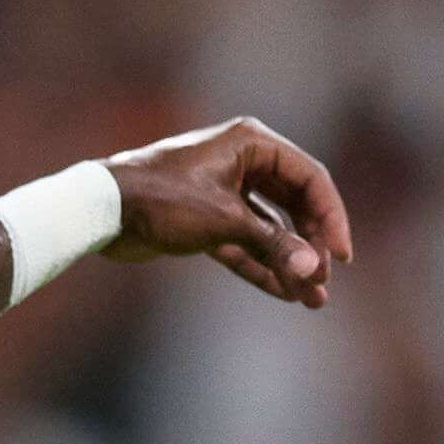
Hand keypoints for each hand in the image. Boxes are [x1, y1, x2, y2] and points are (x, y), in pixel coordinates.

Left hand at [107, 118, 353, 306]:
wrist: (103, 211)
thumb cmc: (162, 200)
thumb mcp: (225, 222)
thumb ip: (274, 245)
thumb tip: (312, 270)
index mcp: (251, 143)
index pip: (310, 178)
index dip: (331, 218)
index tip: (341, 257)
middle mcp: (242, 160)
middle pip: (294, 204)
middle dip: (309, 245)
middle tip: (323, 282)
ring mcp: (224, 190)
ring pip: (270, 228)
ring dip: (288, 262)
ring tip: (311, 300)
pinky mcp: (206, 218)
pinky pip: (245, 243)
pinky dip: (261, 266)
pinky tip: (284, 294)